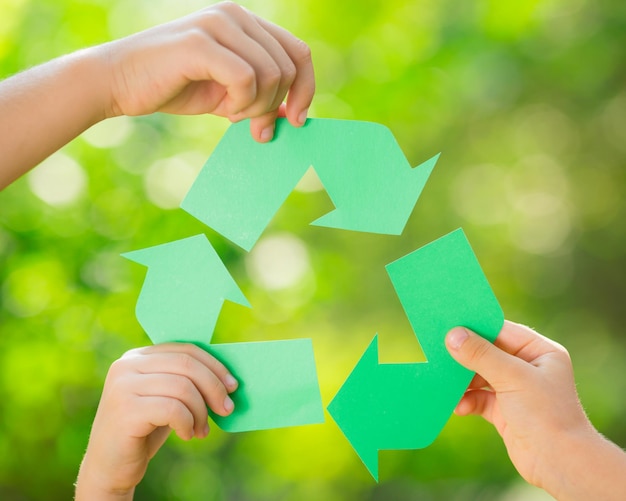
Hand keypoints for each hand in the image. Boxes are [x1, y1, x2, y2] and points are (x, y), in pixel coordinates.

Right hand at [75, 343, 237, 500]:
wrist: (110, 467)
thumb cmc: (145, 430)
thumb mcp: (166, 397)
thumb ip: (185, 380)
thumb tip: (227, 376)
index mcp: (138, 356)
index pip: (185, 350)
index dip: (214, 366)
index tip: (232, 386)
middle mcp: (127, 365)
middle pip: (187, 365)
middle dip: (214, 387)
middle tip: (227, 409)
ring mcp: (123, 386)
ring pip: (183, 387)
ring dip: (201, 412)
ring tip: (202, 430)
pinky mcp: (125, 410)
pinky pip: (173, 409)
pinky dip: (187, 423)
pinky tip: (186, 435)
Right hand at [103, 1, 313, 141]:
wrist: (119, 83)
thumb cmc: (174, 87)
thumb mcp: (228, 95)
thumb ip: (261, 98)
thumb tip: (295, 115)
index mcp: (245, 23)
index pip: (298, 52)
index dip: (307, 89)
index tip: (298, 119)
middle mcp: (236, 15)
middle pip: (290, 67)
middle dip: (278, 106)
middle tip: (256, 128)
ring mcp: (218, 24)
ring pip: (272, 74)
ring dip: (257, 107)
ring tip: (232, 114)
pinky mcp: (201, 42)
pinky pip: (247, 79)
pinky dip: (241, 103)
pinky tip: (223, 109)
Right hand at [445, 320, 625, 499]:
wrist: (559, 463)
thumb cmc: (545, 414)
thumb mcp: (512, 377)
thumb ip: (481, 354)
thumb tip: (453, 335)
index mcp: (540, 352)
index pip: (503, 331)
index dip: (476, 326)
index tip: (449, 323)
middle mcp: (529, 368)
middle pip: (489, 353)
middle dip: (466, 356)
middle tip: (440, 352)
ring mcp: (516, 390)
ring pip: (481, 376)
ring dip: (463, 381)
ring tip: (445, 383)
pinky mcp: (505, 411)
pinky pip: (480, 399)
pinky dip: (467, 401)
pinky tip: (459, 407)